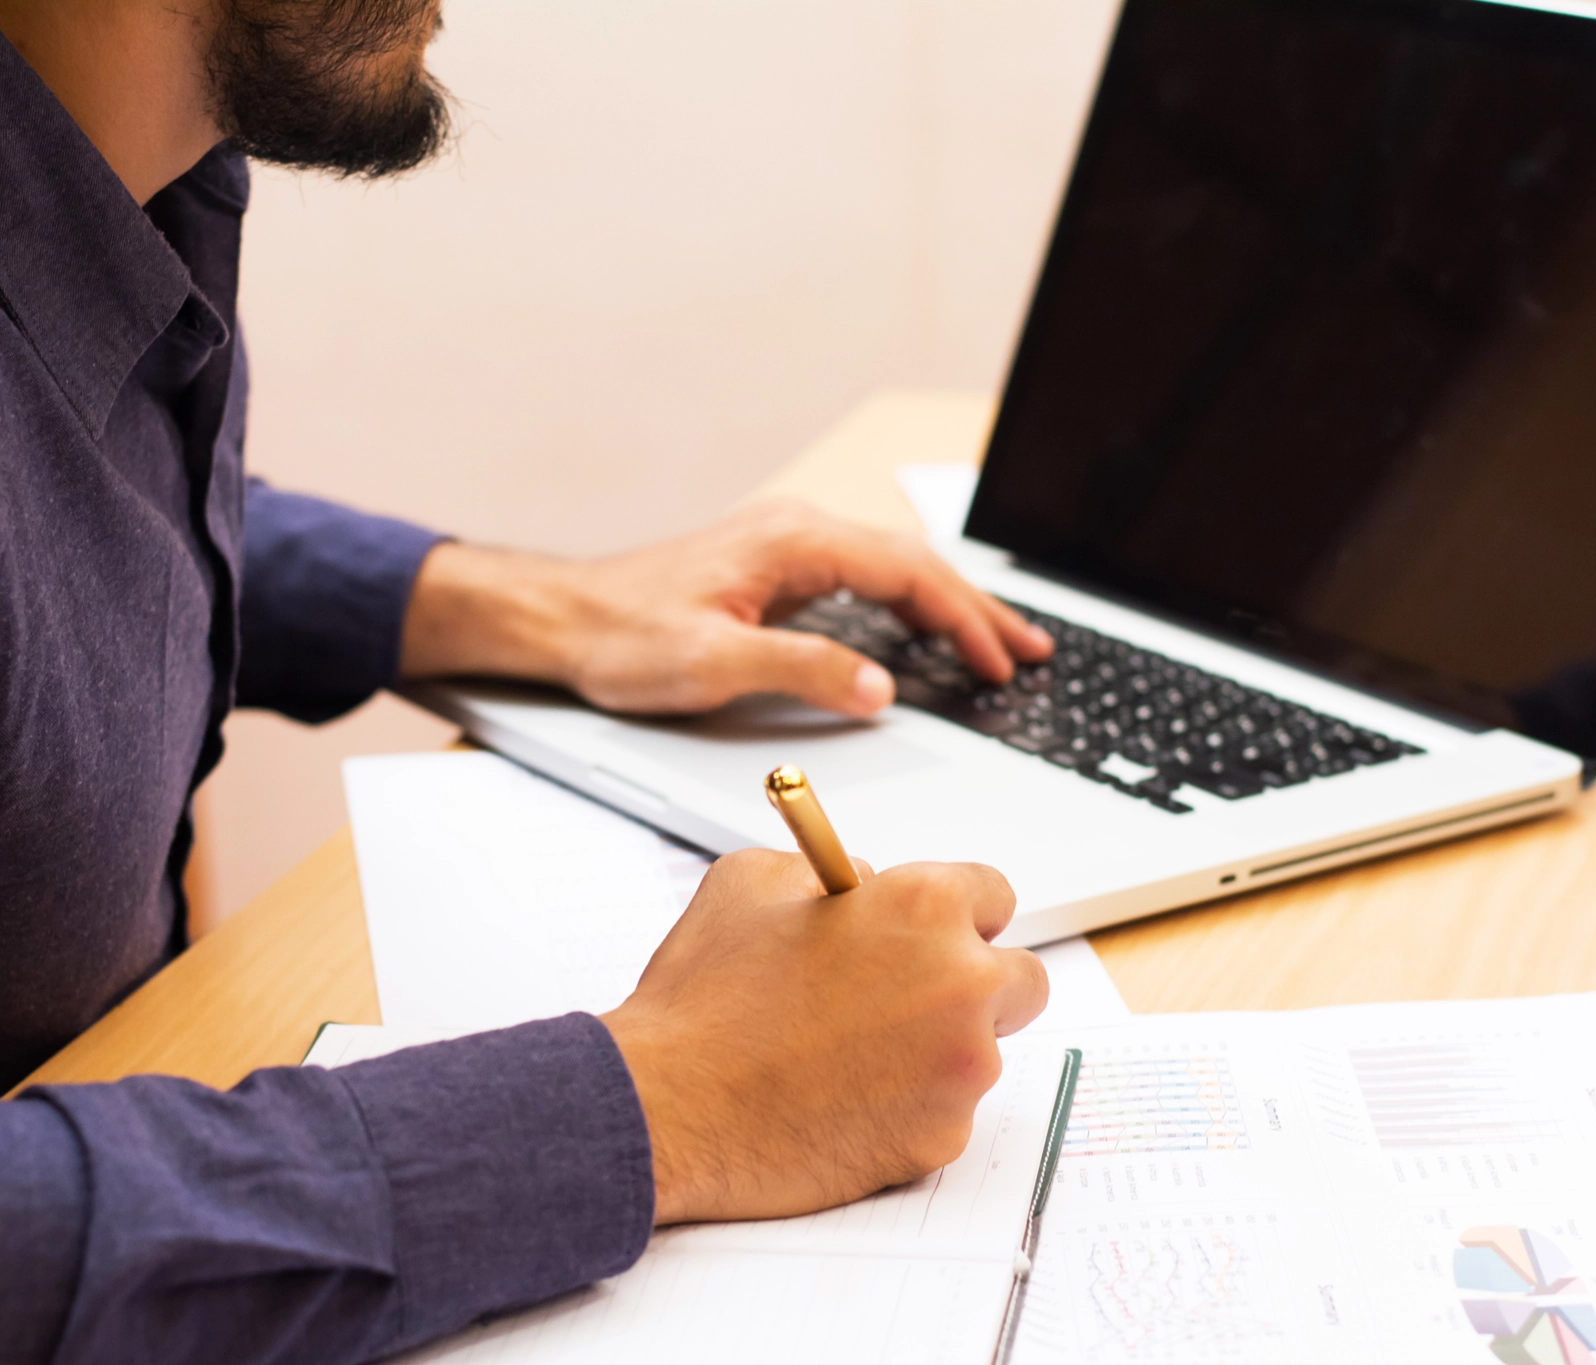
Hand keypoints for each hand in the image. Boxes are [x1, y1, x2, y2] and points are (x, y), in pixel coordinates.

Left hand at [398, 499, 1052, 715]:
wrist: (563, 617)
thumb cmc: (623, 636)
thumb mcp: (714, 664)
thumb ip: (802, 672)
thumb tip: (880, 690)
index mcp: (795, 541)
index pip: (908, 574)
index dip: (964, 620)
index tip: (1002, 662)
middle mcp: (798, 530)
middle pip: (914, 564)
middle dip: (978, 609)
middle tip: (1032, 652)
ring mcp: (788, 546)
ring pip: (894, 569)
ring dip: (949, 606)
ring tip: (1000, 644)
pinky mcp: (775, 569)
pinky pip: (864, 580)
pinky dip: (909, 605)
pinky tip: (924, 633)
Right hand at [598, 849, 1047, 1223]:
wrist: (669, 1104)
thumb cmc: (705, 996)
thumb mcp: (751, 881)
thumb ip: (828, 873)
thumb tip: (865, 888)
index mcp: (923, 908)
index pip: (994, 895)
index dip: (954, 913)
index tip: (932, 931)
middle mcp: (960, 983)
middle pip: (1020, 979)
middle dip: (973, 985)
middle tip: (909, 997)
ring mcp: (959, 1069)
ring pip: (978, 1051)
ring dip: (934, 1050)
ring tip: (846, 1055)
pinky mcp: (942, 1139)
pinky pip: (944, 1113)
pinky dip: (906, 1108)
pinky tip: (839, 1100)